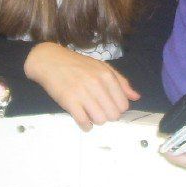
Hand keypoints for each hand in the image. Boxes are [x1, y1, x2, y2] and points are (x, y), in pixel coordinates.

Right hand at [23, 43, 138, 130]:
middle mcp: (97, 84)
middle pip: (113, 115)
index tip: (110, 106)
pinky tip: (84, 120)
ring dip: (97, 121)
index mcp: (107, 75)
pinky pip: (84, 122)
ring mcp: (83, 93)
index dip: (118, 109)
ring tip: (91, 114)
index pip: (123, 104)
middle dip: (108, 116)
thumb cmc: (77, 64)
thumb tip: (136, 97)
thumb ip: (121, 82)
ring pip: (100, 120)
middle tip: (100, 111)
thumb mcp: (102, 67)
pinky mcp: (69, 102)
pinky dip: (85, 126)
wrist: (50, 61)